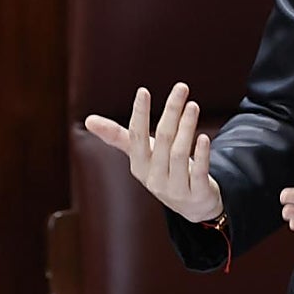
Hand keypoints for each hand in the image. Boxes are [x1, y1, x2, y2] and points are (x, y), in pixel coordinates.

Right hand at [85, 83, 224, 223]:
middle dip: (171, 112)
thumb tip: (88, 120)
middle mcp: (154, 178)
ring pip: (179, 154)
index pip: (136, 136)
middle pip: (162, 140)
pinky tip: (205, 137)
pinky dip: (202, 155)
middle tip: (181, 87)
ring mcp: (175, 188)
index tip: (143, 91)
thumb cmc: (164, 171)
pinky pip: (198, 172)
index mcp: (139, 165)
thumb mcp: (142, 155)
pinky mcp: (196, 193)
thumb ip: (118, 136)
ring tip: (193, 106)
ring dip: (187, 127)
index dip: (140, 114)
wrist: (192, 206)